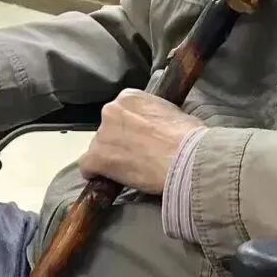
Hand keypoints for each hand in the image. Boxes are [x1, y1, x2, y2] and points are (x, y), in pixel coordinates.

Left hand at [79, 89, 204, 194]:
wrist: (186, 159)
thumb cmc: (188, 138)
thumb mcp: (172, 113)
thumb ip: (154, 115)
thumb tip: (157, 127)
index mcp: (129, 97)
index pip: (120, 112)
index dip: (128, 128)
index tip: (138, 139)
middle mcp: (111, 110)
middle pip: (108, 129)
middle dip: (118, 142)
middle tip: (135, 155)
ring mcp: (103, 134)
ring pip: (98, 147)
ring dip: (109, 157)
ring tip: (128, 171)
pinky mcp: (97, 157)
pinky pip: (87, 166)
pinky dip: (94, 173)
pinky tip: (104, 179)